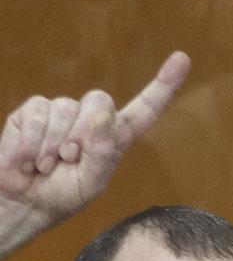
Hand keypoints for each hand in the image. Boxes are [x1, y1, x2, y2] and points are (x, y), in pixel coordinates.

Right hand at [0, 51, 189, 260]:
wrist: (24, 201)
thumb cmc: (61, 194)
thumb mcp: (91, 182)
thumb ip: (102, 152)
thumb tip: (102, 116)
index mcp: (115, 138)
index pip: (145, 109)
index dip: (163, 85)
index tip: (181, 59)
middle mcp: (91, 120)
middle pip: (99, 100)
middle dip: (83, 132)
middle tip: (69, 159)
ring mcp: (61, 113)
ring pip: (66, 108)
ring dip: (54, 144)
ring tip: (48, 165)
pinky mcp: (32, 112)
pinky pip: (37, 113)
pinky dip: (33, 141)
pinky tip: (29, 160)